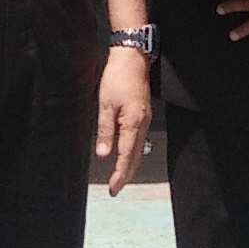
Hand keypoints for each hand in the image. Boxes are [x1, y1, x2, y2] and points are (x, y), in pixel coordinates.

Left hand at [94, 47, 153, 192]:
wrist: (132, 58)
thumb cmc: (117, 78)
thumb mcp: (105, 104)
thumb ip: (105, 130)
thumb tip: (103, 154)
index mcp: (133, 123)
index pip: (126, 156)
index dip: (119, 174)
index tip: (113, 189)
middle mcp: (143, 124)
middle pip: (136, 156)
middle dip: (126, 174)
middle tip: (116, 189)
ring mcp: (145, 119)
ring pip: (138, 148)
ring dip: (129, 164)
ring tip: (119, 177)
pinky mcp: (143, 113)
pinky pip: (138, 139)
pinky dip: (132, 152)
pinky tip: (125, 154)